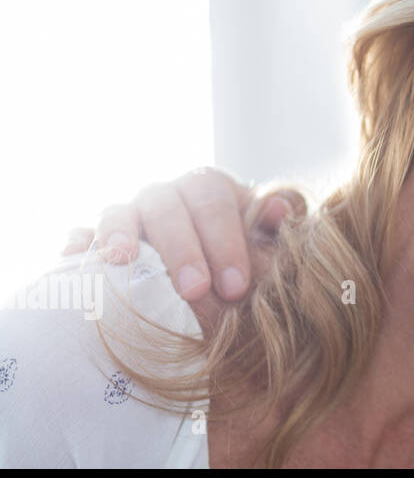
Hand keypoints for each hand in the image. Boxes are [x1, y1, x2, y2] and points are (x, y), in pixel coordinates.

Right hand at [62, 168, 304, 325]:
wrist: (211, 269)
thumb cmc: (242, 254)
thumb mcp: (265, 240)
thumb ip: (273, 226)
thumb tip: (278, 210)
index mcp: (209, 187)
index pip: (214, 201)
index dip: (225, 241)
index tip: (236, 286)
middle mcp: (167, 194)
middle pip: (167, 207)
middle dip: (181, 249)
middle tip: (195, 291)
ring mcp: (130, 214)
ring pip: (118, 212)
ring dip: (118, 233)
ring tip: (122, 260)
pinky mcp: (99, 238)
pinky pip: (81, 235)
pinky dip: (76, 244)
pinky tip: (71, 258)